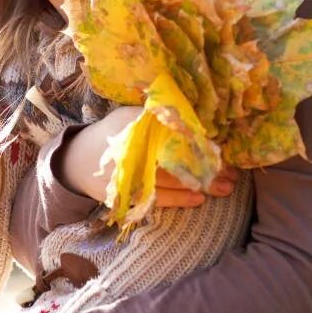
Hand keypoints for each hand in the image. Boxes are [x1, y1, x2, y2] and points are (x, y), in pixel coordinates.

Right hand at [59, 105, 238, 207]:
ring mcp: (129, 177)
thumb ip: (156, 113)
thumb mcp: (129, 115)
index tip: (219, 146)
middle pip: (175, 160)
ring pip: (171, 183)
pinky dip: (181, 199)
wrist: (79, 161)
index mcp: (131, 127)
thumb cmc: (112, 133)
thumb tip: (192, 112)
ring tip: (226, 186)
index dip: (196, 141)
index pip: (169, 133)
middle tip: (232, 171)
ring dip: (201, 185)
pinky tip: (200, 198)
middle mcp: (130, 152)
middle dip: (205, 167)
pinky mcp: (129, 196)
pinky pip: (159, 200)